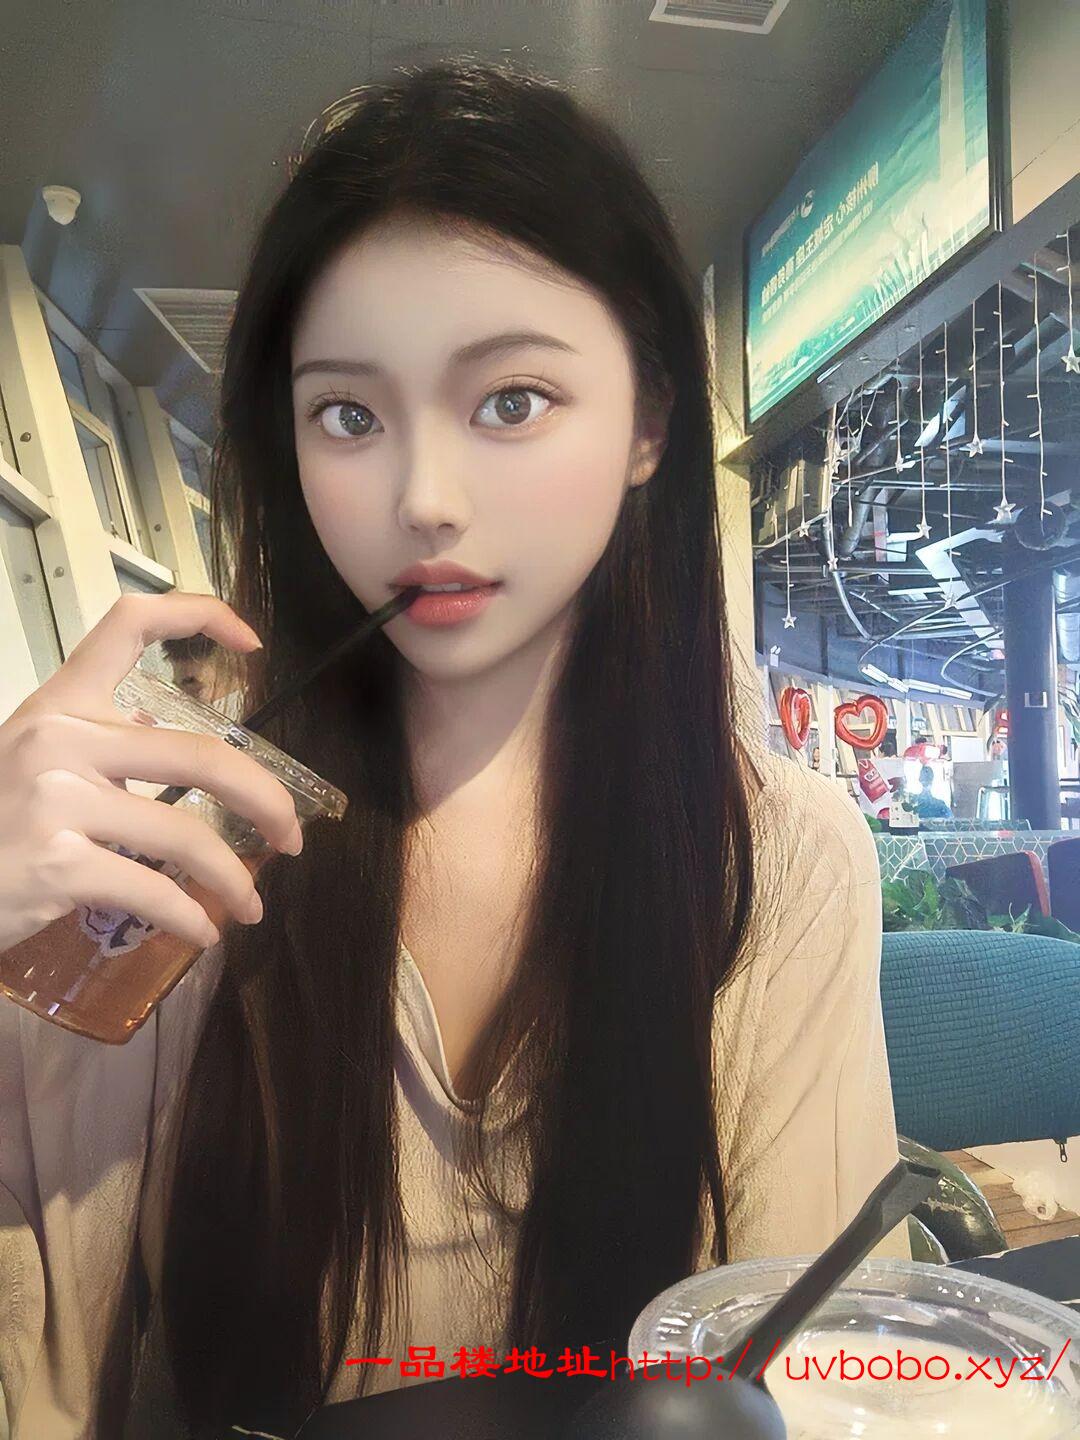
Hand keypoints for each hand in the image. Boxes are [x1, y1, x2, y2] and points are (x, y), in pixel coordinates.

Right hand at [0, 592, 303, 953]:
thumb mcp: (30, 761)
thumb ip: (91, 742)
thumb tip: (151, 728)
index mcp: (58, 702)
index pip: (130, 625)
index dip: (200, 617)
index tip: (252, 646)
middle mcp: (59, 738)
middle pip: (201, 755)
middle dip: (265, 801)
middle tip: (292, 837)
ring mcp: (56, 800)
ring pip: (187, 835)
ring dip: (234, 880)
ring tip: (249, 906)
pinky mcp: (55, 864)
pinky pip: (153, 891)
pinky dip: (190, 919)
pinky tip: (202, 933)